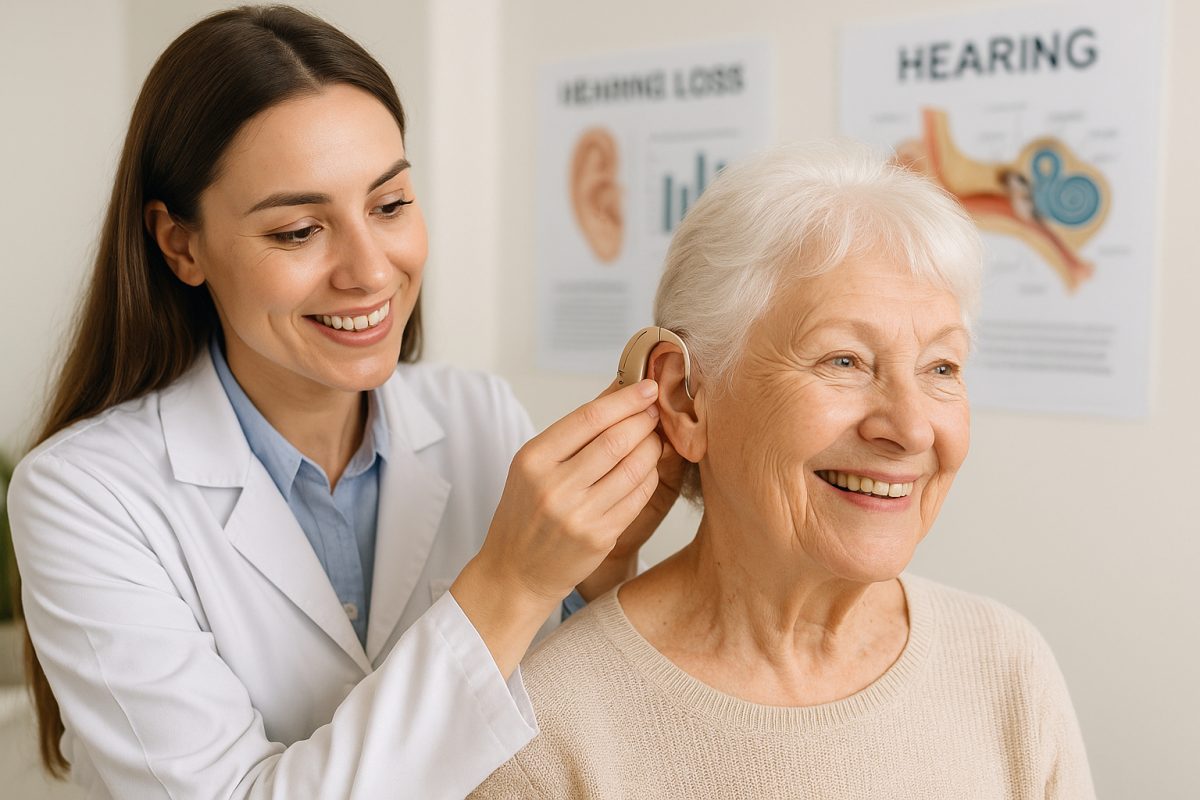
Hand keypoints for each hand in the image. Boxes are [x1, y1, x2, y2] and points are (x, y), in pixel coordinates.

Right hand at [451, 379, 662, 676]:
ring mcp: (578, 514)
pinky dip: (650, 476)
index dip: (625, 399)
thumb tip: (617, 388)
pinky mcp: (600, 537)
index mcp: (533, 459)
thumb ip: (573, 430)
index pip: (589, 417)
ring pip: (634, 467)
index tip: (647, 388)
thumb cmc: (526, 512)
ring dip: (653, 447)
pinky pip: (639, 496)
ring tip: (654, 439)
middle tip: (655, 412)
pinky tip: (649, 468)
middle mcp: (554, 486)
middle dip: (645, 420)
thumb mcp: (534, 465)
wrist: (515, 571)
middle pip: (617, 440)